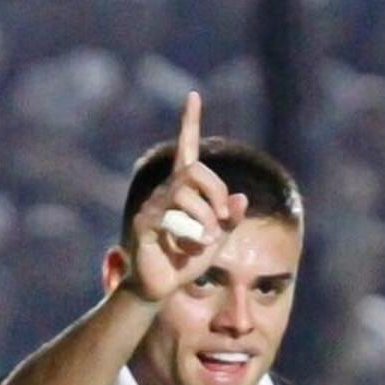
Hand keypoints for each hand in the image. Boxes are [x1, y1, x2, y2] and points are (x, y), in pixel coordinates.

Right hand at [118, 92, 242, 305]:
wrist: (160, 287)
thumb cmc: (186, 260)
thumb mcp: (218, 238)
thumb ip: (230, 218)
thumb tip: (240, 198)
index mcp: (183, 189)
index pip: (186, 149)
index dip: (189, 123)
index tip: (194, 97)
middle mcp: (165, 191)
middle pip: (197, 171)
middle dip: (216, 194)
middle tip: (221, 221)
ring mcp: (152, 206)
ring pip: (188, 196)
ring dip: (205, 222)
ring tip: (203, 243)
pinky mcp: (144, 224)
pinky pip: (173, 220)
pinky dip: (189, 237)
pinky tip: (186, 251)